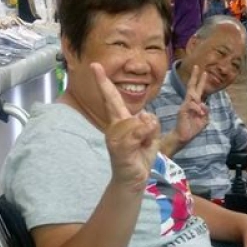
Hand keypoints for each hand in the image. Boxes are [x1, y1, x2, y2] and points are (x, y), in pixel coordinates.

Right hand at [93, 63, 160, 190]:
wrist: (133, 180)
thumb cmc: (140, 156)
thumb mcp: (151, 136)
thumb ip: (151, 124)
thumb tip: (145, 117)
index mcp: (121, 122)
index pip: (112, 98)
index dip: (104, 82)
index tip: (95, 65)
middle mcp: (114, 127)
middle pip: (114, 103)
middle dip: (106, 86)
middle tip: (103, 80)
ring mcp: (115, 138)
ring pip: (138, 120)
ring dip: (148, 131)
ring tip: (144, 145)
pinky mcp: (120, 148)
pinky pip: (138, 132)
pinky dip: (146, 133)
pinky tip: (146, 141)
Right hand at [172, 65, 209, 144]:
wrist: (183, 137)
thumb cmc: (192, 128)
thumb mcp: (204, 120)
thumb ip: (207, 112)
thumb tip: (205, 105)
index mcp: (195, 104)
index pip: (198, 90)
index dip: (201, 81)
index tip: (205, 72)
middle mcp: (189, 103)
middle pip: (192, 87)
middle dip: (195, 77)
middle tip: (197, 67)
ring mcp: (185, 106)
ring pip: (193, 96)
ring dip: (199, 104)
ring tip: (201, 114)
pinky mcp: (182, 110)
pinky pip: (191, 105)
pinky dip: (197, 110)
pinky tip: (199, 115)